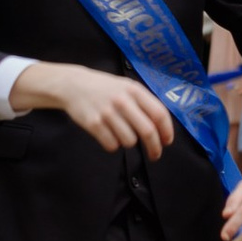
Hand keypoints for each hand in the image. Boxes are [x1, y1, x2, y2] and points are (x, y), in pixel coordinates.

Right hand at [9, 60, 174, 153]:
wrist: (74, 85)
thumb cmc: (106, 89)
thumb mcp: (128, 87)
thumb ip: (144, 103)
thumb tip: (162, 127)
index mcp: (135, 90)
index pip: (159, 114)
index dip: (167, 131)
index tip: (167, 142)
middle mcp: (123, 101)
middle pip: (147, 131)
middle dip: (154, 147)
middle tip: (155, 155)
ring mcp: (107, 113)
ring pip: (129, 141)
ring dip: (129, 142)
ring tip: (122, 133)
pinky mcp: (93, 124)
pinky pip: (111, 145)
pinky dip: (114, 145)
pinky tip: (109, 135)